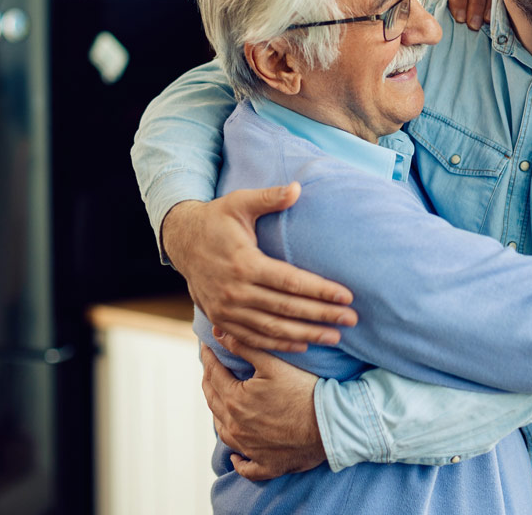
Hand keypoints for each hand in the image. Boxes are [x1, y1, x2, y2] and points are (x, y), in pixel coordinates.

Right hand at [162, 183, 357, 352]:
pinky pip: (253, 338)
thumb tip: (297, 187)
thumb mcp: (239, 202)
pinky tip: (303, 345)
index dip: (320, 291)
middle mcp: (235, 291)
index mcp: (244, 263)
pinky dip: (279, 344)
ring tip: (335, 337)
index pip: (290, 282)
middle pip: (286, 308)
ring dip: (306, 334)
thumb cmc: (216, 219)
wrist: (180, 241)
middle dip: (321, 315)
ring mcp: (227, 309)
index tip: (347, 296)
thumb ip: (269, 197)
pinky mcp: (221, 320)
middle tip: (351, 320)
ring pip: (272, 328)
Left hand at [201, 340, 325, 480]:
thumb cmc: (304, 391)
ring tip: (220, 403)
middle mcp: (236, 427)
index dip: (209, 358)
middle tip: (210, 369)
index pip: (213, 374)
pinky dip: (238, 460)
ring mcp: (250, 449)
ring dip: (218, 416)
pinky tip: (236, 455)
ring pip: (223, 432)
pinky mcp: (266, 465)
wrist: (330, 425)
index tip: (206, 346)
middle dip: (210, 382)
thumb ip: (245, 347)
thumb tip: (219, 333)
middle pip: (214, 402)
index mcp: (235, 400)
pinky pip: (245, 467)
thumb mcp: (273, 364)